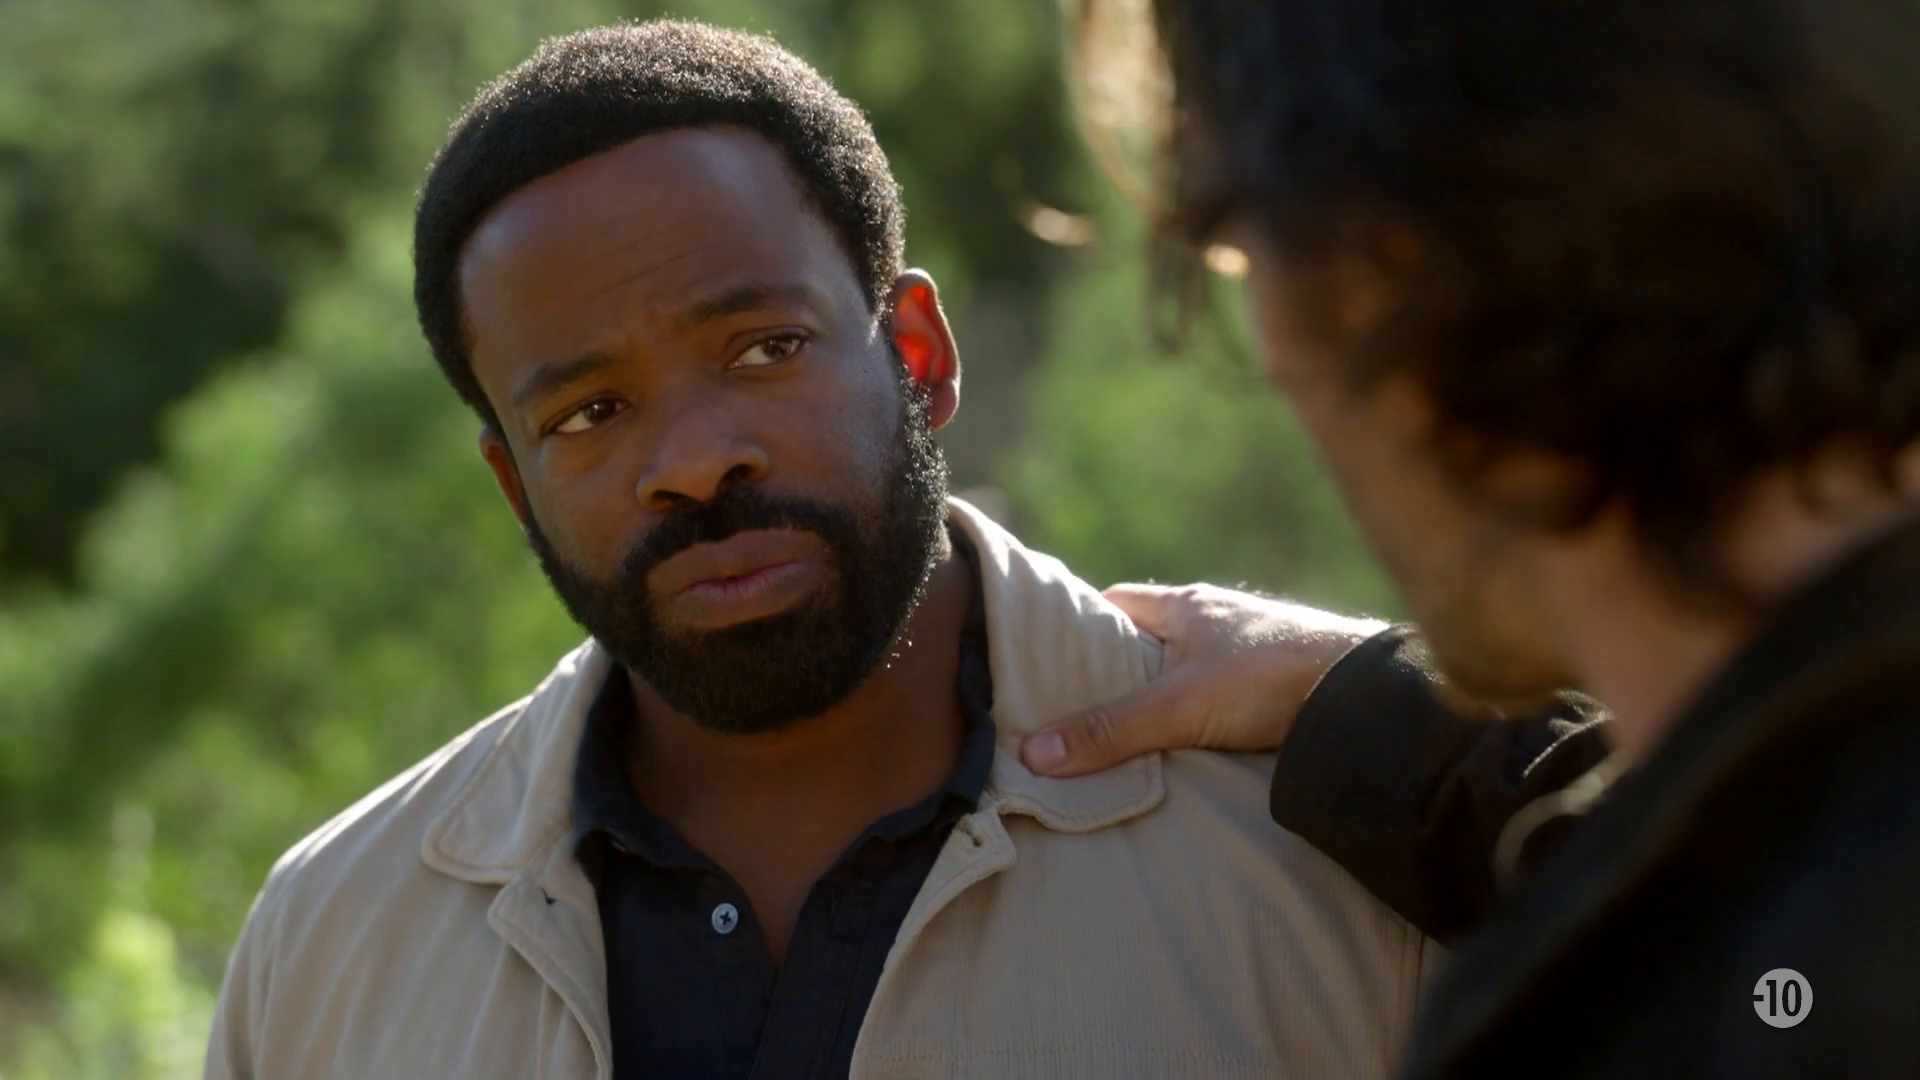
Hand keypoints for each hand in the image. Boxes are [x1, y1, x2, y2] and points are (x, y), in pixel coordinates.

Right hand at [1021, 584, 1387, 776]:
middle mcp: (1217, 620)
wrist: (1370, 694)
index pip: (1115, 603)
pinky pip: (1222, 697)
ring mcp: (1251, 651)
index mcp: (1186, 605)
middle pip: (1148, 641)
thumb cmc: (1274, 677)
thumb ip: (1111, 730)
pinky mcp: (1278, 684)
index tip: (1046, 663)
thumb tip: (1034, 754)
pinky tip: (1188, 749)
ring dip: (1160, 700)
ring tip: (1123, 741)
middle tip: (1074, 713)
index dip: (1078, 628)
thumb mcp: (1179, 705)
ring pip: (1187, 672)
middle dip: (1115, 673)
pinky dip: (1200, 718)